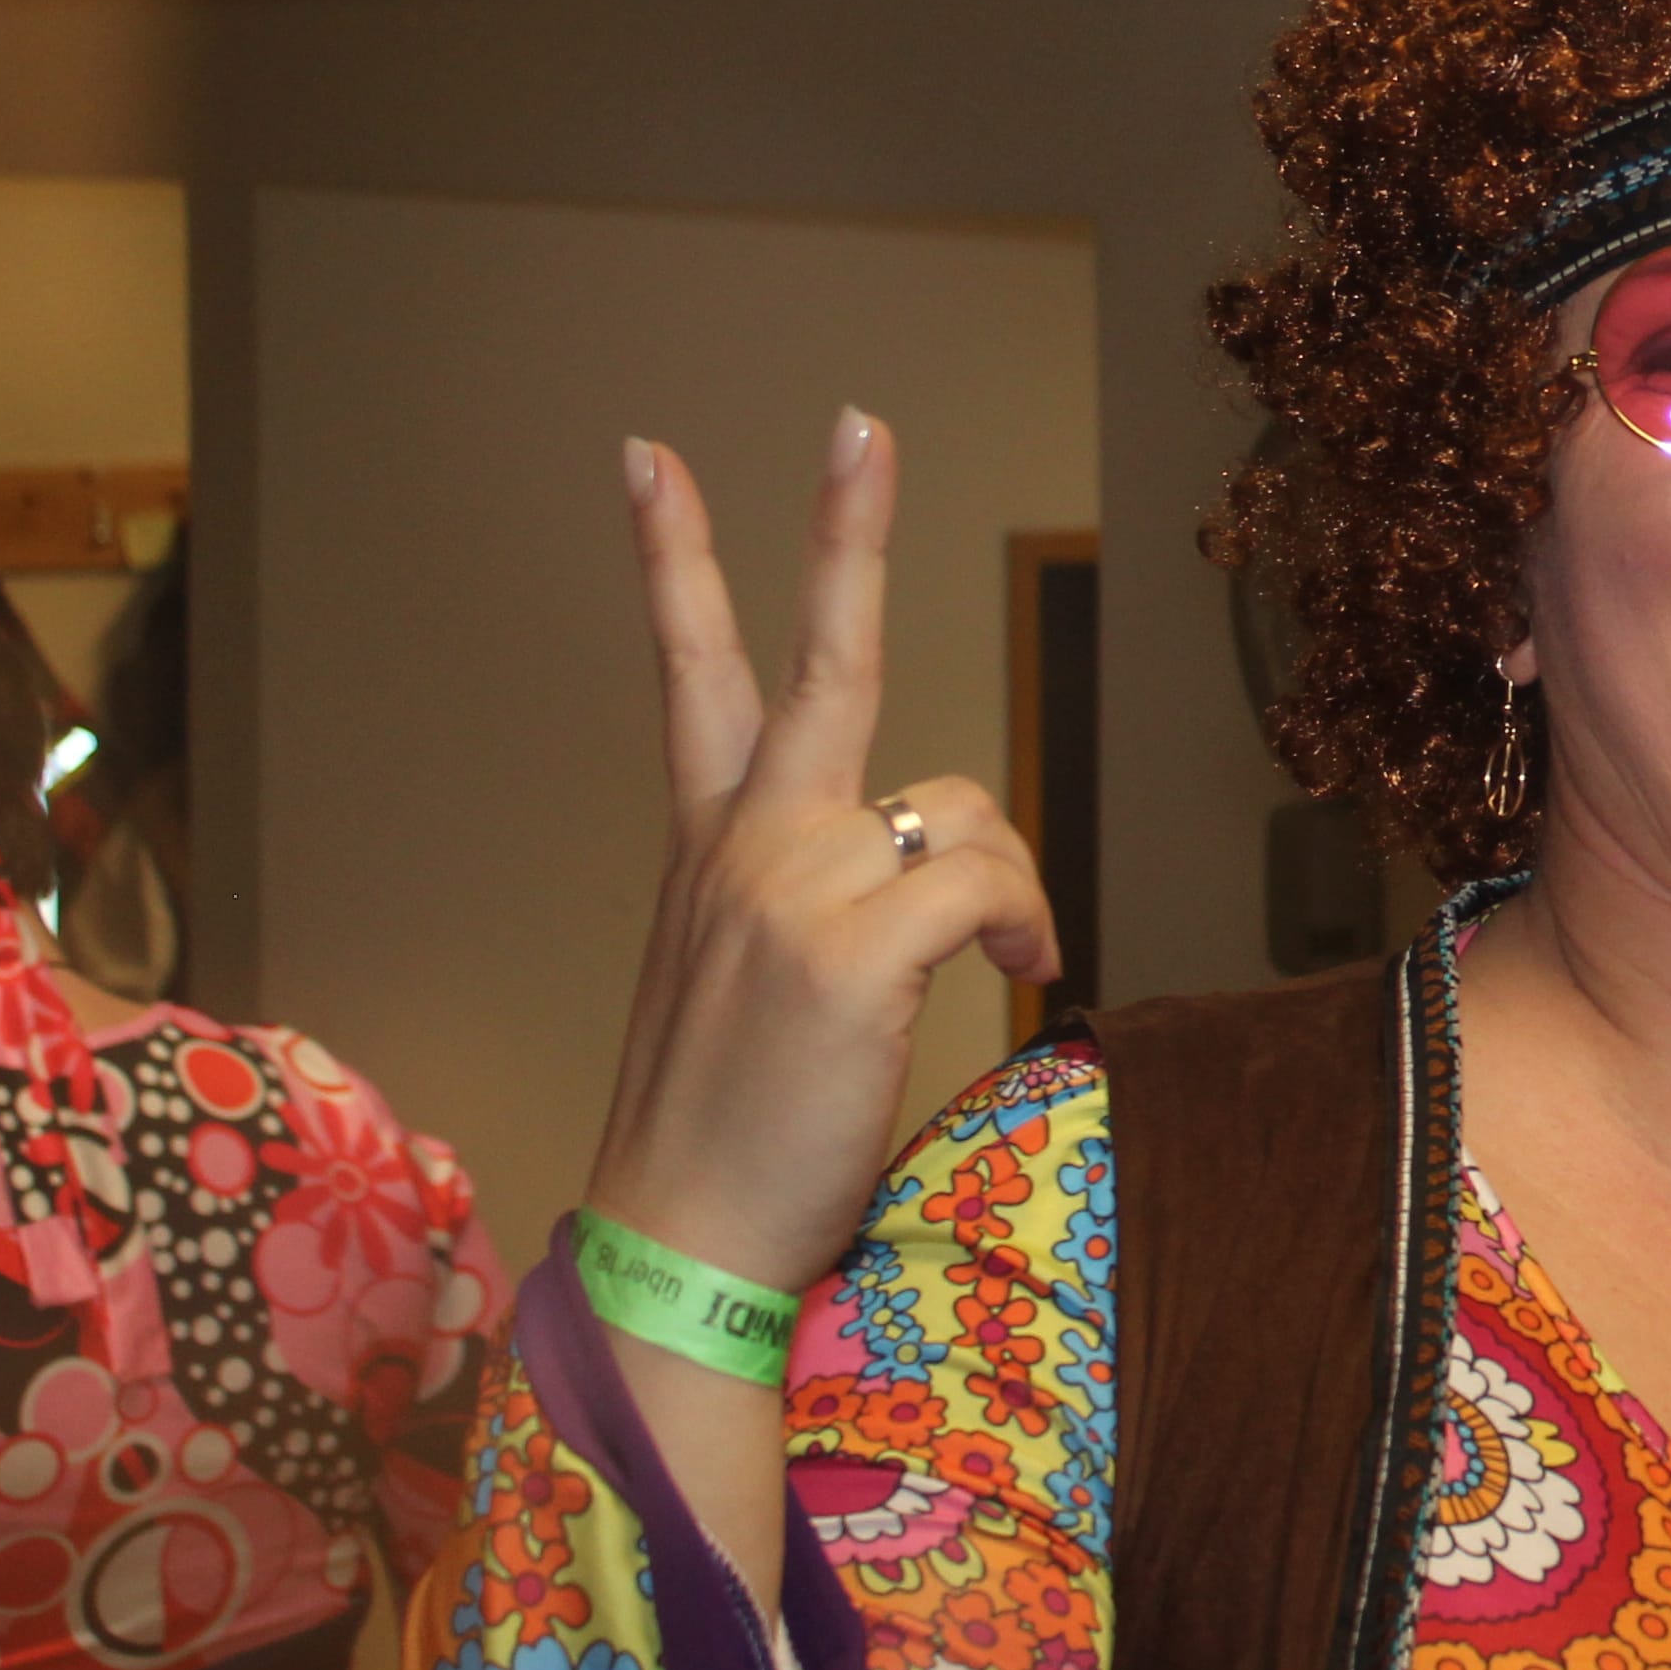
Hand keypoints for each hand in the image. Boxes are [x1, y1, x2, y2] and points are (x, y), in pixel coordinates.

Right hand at [586, 411, 1055, 1306]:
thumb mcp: (759, 988)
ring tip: (1002, 959)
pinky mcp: (845, 945)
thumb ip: (823, 902)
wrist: (678, 1248)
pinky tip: (1018, 978)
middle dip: (842, 529)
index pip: (690, 674)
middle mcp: (738, 843)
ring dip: (1007, 881)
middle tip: (860, 421)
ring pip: (963, 807)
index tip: (646, 455)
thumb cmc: (728, 1137)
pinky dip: (1023, 926)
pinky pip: (987, 884)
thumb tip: (939, 881)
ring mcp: (786, 886)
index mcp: (707, 847)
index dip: (674, 556)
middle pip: (812, 656)